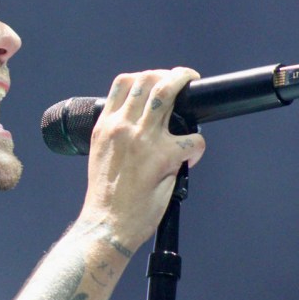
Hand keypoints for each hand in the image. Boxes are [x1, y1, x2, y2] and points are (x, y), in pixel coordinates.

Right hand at [80, 67, 205, 249]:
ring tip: (194, 88)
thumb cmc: (106, 196)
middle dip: (170, 75)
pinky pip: (192, 140)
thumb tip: (147, 123)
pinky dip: (197, 146)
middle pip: (148, 80)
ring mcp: (143, 140)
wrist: (105, 224)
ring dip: (183, 85)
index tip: (158, 80)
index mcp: (105, 126)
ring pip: (167, 93)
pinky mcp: (163, 158)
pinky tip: (190, 157)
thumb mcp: (101, 154)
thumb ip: (118, 134)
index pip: (123, 83)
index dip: (145, 76)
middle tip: (183, 80)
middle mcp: (121, 127)